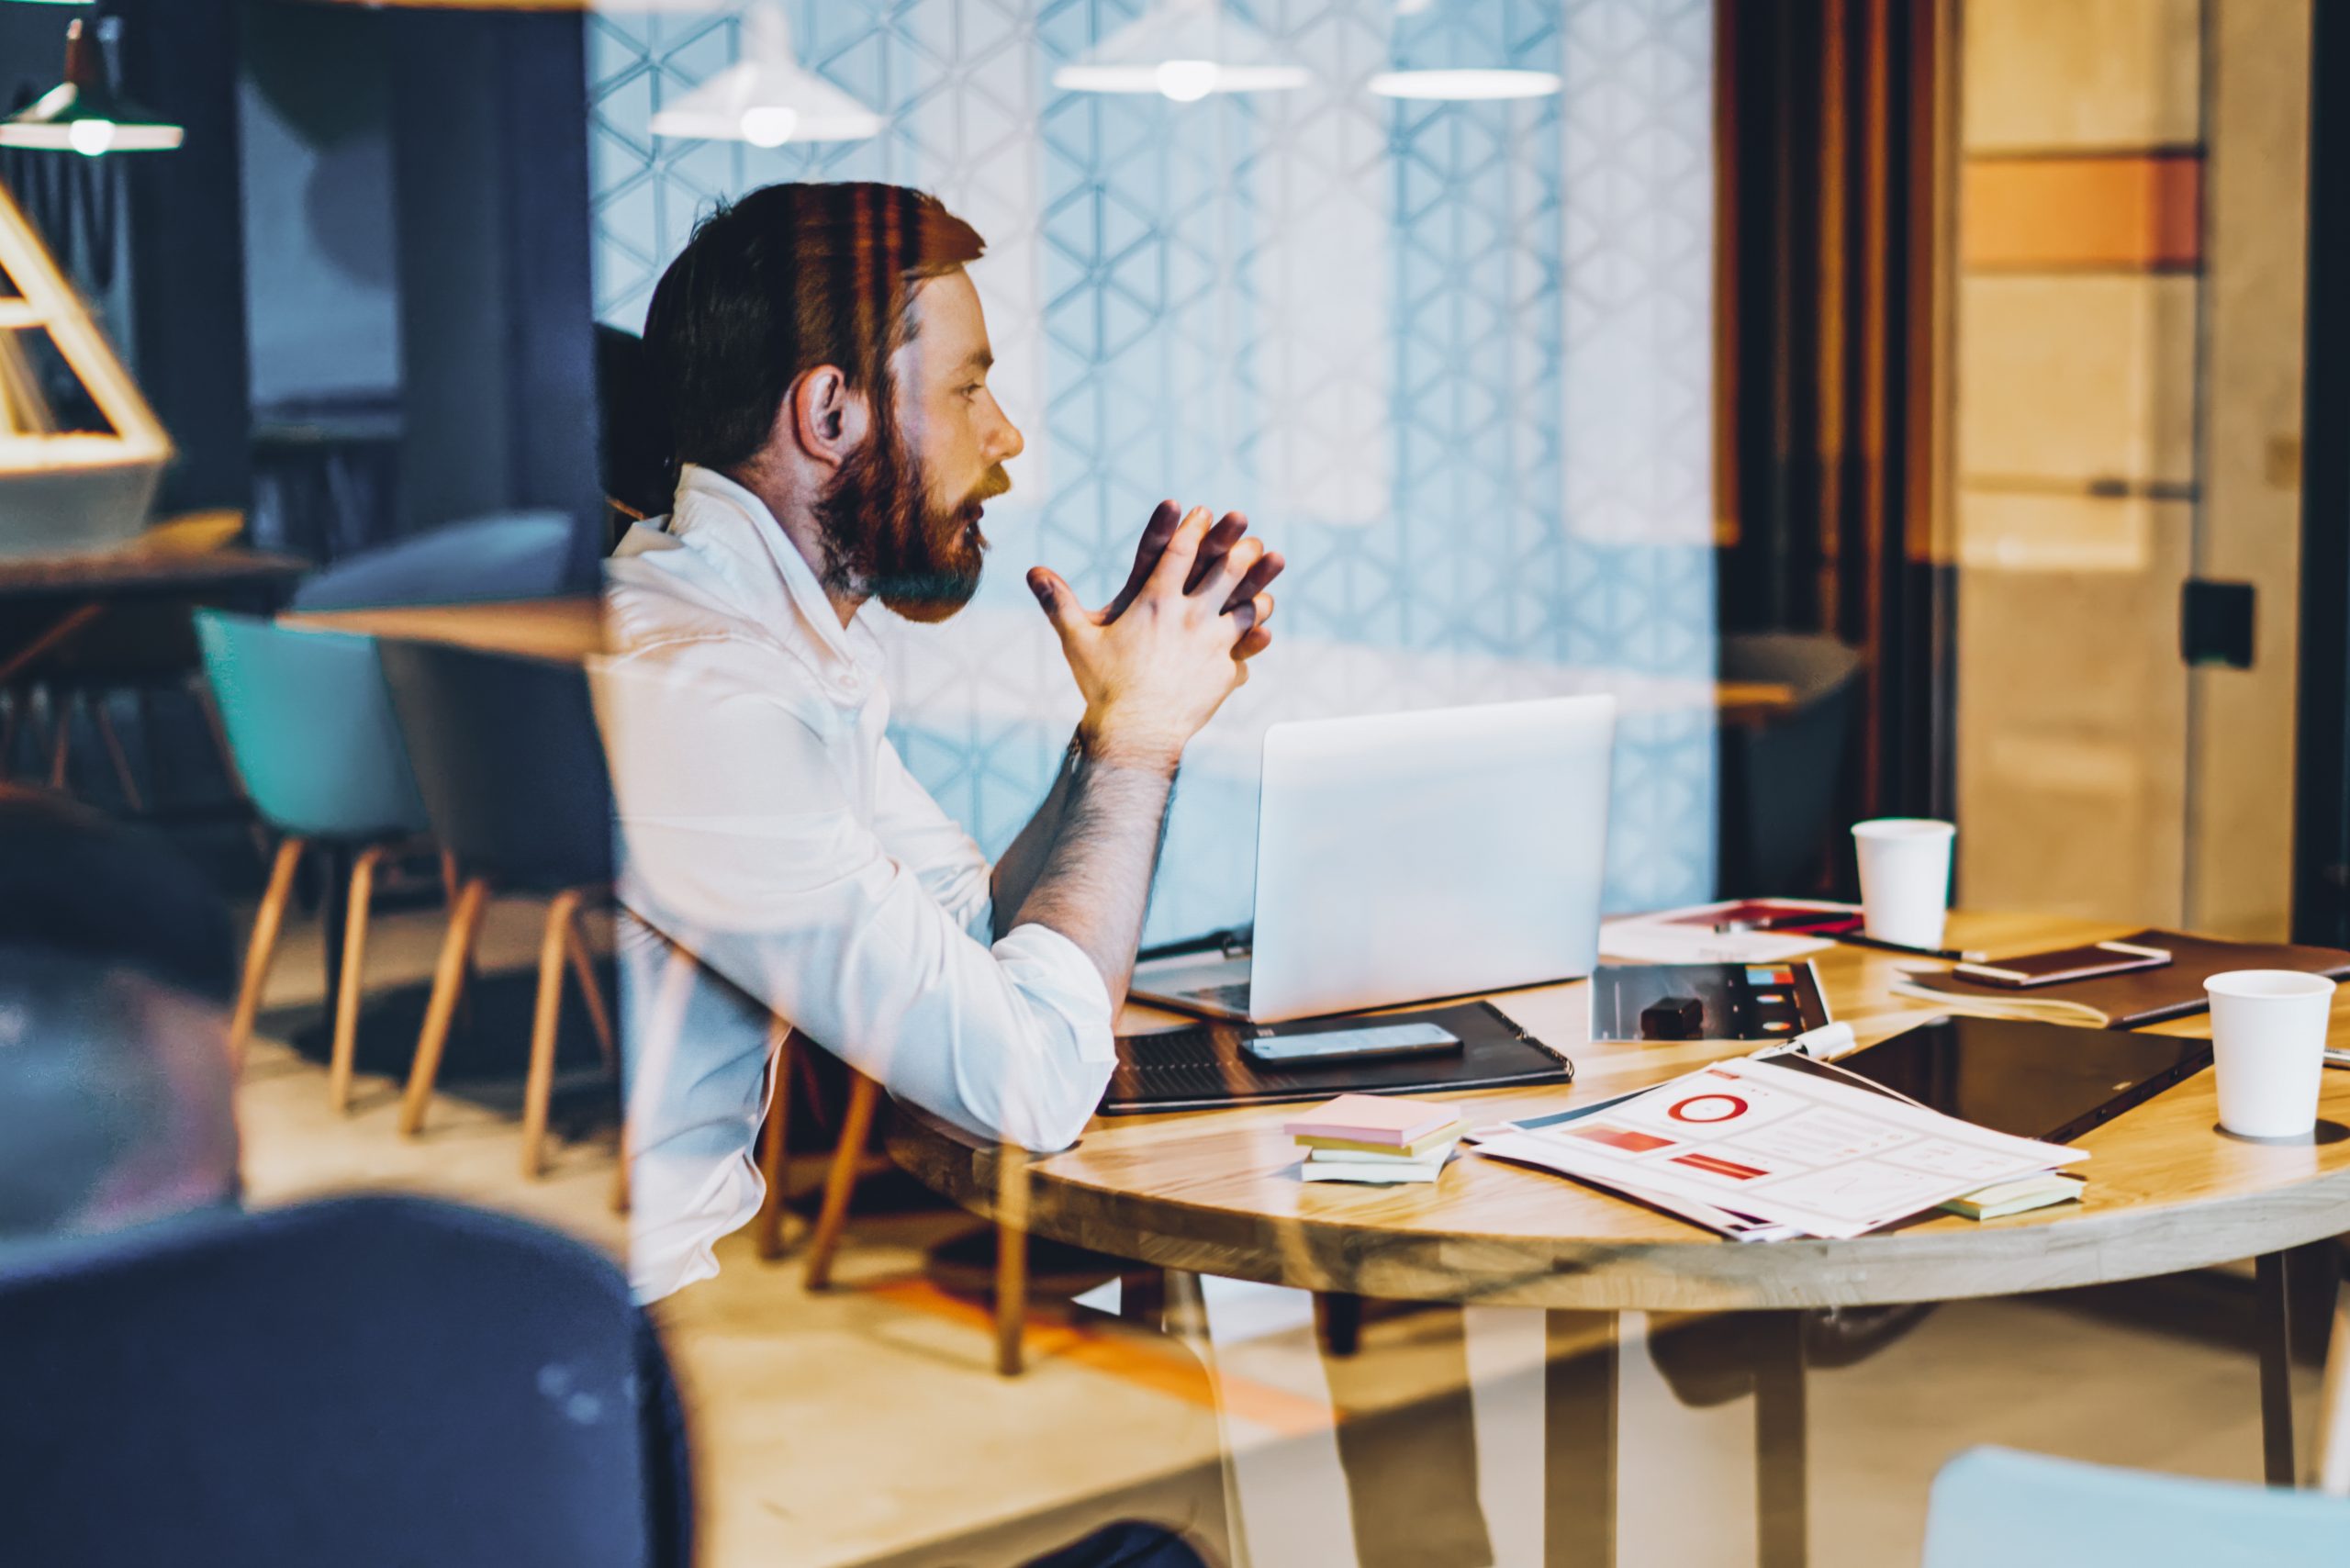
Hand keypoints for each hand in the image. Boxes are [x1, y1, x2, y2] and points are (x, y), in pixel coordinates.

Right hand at [1029, 506, 1273, 769]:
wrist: (1136, 734)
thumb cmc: (1104, 687)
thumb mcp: (1077, 641)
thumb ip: (1058, 603)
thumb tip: (1032, 572)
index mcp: (1155, 602)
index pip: (1178, 553)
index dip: (1192, 529)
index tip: (1202, 511)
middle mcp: (1189, 616)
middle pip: (1224, 571)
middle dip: (1237, 547)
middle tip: (1247, 531)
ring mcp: (1212, 643)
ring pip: (1245, 607)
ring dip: (1256, 588)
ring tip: (1264, 577)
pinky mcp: (1224, 672)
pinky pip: (1246, 649)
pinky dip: (1256, 638)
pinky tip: (1264, 632)